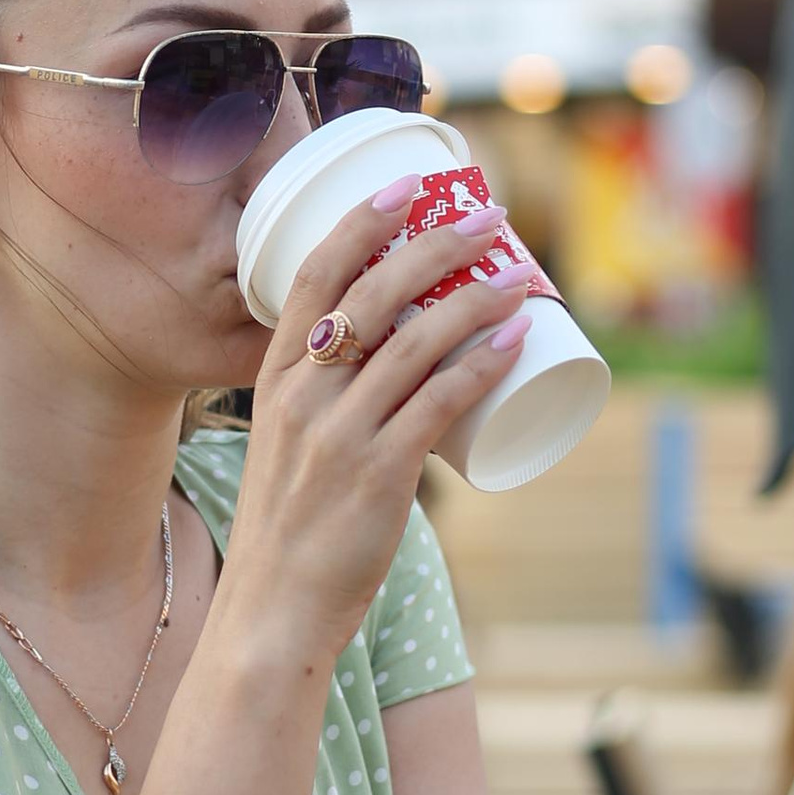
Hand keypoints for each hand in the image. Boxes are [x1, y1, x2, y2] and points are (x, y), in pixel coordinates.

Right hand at [219, 182, 537, 663]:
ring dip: (475, 299)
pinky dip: (481, 365)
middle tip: (487, 217)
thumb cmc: (291, 527)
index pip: (313, 276)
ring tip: (521, 275)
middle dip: (436, 245)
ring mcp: (338, 434)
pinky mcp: (378, 476)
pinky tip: (515, 340)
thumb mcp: (290, 442)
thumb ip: (332, 400)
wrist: (272, 610)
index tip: (408, 184)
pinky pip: (439, 404)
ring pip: (415, 343)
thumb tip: (407, 362)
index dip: (362, 221)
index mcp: (276, 377)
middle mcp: (302, 396)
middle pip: (374, 295)